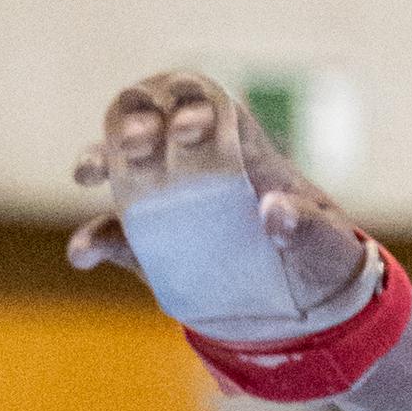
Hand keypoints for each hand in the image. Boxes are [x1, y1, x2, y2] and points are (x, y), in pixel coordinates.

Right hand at [68, 70, 371, 322]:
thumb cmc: (323, 257)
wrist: (313, 309)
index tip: (190, 128)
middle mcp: (195, 165)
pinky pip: (112, 237)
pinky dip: (94, 241)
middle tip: (135, 143)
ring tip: (88, 173)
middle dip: (134, 120)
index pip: (205, 103)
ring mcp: (169, 203)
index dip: (189, 101)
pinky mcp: (151, 247)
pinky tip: (84, 254)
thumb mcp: (328, 244)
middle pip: (150, 119)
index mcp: (242, 151)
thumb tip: (273, 212)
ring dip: (98, 159)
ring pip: (119, 165)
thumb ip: (306, 226)